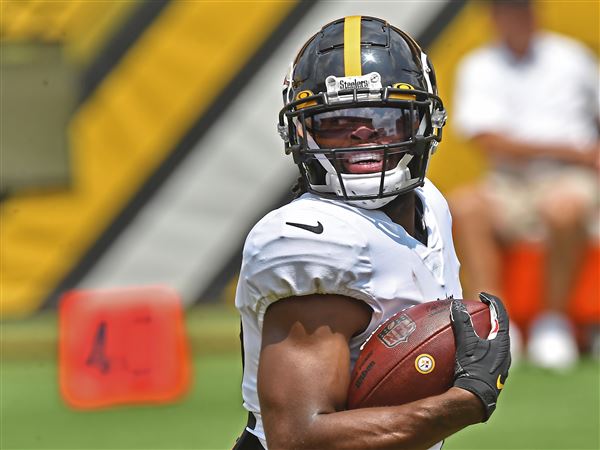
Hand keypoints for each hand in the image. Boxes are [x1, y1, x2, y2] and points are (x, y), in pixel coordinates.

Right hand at [450, 293, 510, 420]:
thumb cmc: (473, 370)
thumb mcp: (466, 344)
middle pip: (500, 329)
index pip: (501, 315)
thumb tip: (457, 305)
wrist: (476, 400)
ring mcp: (501, 366)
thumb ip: (462, 323)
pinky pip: (489, 355)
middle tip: (478, 310)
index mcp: (503, 343)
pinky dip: (480, 348)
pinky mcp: (494, 376)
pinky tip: (467, 353)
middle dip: (489, 318)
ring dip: (485, 334)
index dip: (492, 302)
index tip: (482, 295)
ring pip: (495, 344)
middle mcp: (506, 354)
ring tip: (473, 329)